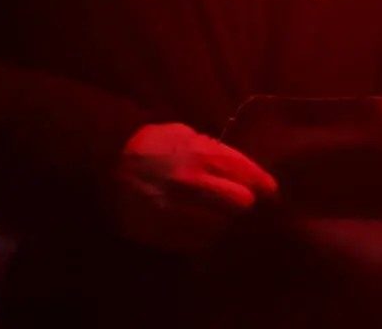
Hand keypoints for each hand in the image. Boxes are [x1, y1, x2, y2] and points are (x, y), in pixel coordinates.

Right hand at [107, 121, 277, 253]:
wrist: (110, 160)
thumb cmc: (158, 144)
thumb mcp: (192, 137)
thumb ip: (221, 155)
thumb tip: (253, 178)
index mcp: (201, 155)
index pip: (248, 176)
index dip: (265, 185)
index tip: (271, 192)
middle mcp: (190, 184)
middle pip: (239, 205)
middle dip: (244, 204)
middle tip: (242, 204)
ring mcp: (172, 211)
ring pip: (219, 227)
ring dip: (222, 222)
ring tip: (216, 215)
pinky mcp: (157, 231)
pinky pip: (194, 243)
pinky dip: (201, 236)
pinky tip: (197, 226)